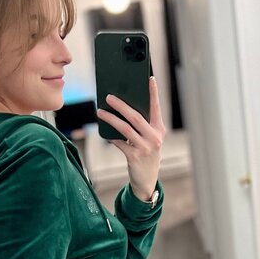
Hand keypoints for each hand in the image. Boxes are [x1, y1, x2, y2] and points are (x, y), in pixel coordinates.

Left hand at [96, 76, 164, 201]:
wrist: (147, 179)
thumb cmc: (146, 154)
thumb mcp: (149, 139)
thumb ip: (141, 126)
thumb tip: (121, 110)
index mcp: (158, 129)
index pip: (156, 108)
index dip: (153, 93)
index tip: (150, 79)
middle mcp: (154, 137)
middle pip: (135, 116)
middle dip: (120, 105)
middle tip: (109, 96)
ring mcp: (145, 147)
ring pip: (125, 128)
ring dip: (111, 119)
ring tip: (100, 112)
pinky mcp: (134, 157)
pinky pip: (119, 143)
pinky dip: (111, 136)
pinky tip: (104, 131)